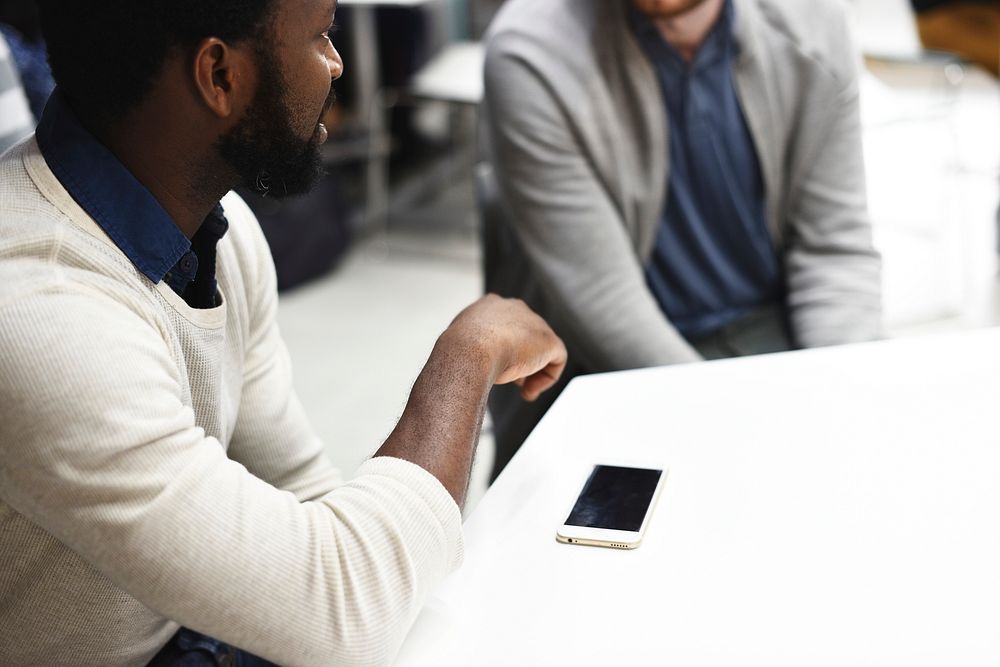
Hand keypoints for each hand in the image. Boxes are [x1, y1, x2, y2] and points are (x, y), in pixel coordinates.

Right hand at [444, 294, 566, 400]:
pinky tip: (528, 392)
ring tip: (519, 388)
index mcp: (490, 305)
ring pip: (540, 349)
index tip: (494, 366)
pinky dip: (545, 379)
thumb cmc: (457, 353)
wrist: (468, 351)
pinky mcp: (549, 340)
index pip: (503, 326)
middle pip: (524, 336)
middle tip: (508, 378)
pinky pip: (556, 360)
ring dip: (531, 371)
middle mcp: (514, 307)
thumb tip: (470, 363)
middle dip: (518, 358)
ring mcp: (534, 322)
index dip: (501, 348)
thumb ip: (468, 350)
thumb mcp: (457, 348)